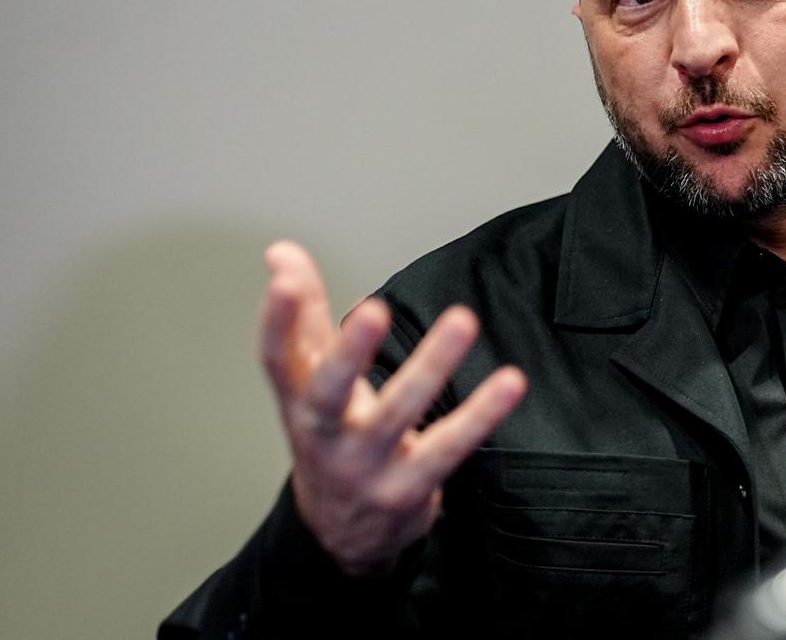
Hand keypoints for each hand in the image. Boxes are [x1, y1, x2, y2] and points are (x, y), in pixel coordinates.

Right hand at [258, 240, 525, 574]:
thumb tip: (281, 252)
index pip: (276, 358)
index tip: (284, 279)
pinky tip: (509, 382)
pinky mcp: (407, 487)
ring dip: (430, 367)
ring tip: (462, 320)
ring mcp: (364, 465)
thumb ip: (303, 313)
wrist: (342, 533)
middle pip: (327, 393)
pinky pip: (448, 447)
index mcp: (298, 400)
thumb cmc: (331, 436)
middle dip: (349, 353)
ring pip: (396, 415)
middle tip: (374, 310)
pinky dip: (480, 414)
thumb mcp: (310, 380)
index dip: (276, 320)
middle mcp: (324, 434)